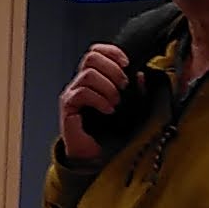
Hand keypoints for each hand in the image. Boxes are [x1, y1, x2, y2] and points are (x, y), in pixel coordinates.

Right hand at [57, 40, 131, 164]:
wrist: (94, 156)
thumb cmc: (109, 132)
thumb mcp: (129, 107)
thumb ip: (134, 90)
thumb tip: (140, 75)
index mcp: (95, 78)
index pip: (97, 51)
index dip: (112, 52)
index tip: (127, 63)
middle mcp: (81, 82)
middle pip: (91, 57)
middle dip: (112, 69)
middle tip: (123, 85)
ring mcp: (73, 92)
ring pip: (88, 74)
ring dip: (107, 87)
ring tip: (115, 102)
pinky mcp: (68, 106)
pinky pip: (82, 93)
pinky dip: (99, 100)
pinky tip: (108, 110)